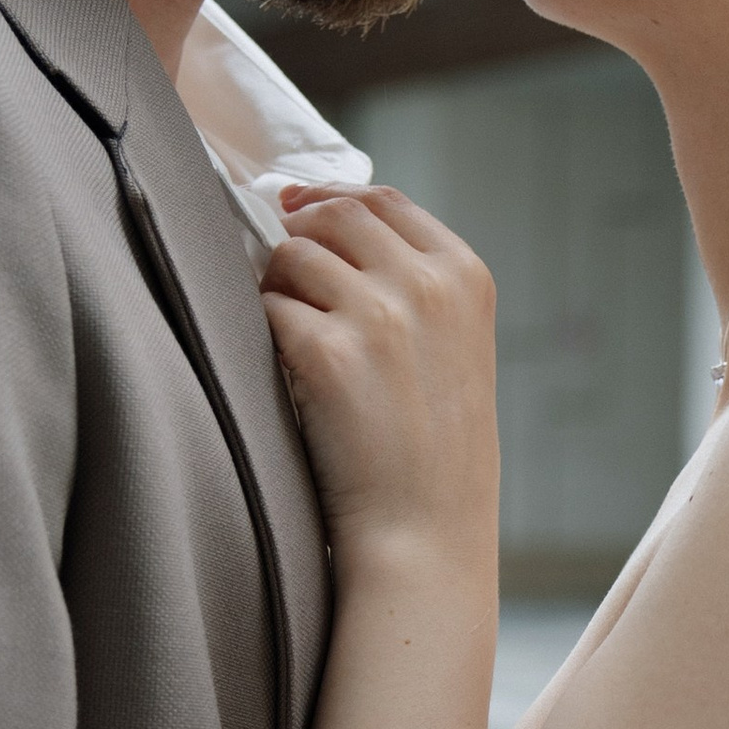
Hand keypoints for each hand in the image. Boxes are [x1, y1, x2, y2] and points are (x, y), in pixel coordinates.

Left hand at [261, 186, 498, 579]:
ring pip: (291, 257)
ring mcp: (377, 314)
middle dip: (297, 237)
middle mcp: (427, 284)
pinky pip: (266, 310)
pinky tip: (285, 375)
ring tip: (295, 343)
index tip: (297, 209)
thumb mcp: (456, 347)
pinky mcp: (325, 353)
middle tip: (282, 277)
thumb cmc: (434, 448)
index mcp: (466, 276)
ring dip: (277, 291)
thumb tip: (318, 223)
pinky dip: (262, 335)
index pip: (384, 201)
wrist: (425, 529)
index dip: (330, 199)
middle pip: (333, 216)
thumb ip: (412, 282)